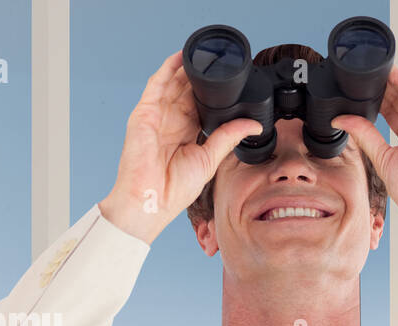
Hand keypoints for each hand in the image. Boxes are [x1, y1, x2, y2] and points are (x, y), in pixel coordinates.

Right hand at [99, 50, 264, 244]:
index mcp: (187, 133)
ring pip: (173, 84)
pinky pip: (156, 85)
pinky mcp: (144, 113)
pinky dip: (167, 69)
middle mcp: (171, 122)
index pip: (200, 106)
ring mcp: (157, 116)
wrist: (152, 200)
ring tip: (202, 53)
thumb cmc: (174, 189)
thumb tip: (253, 126)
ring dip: (185, 68)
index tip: (230, 81)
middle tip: (219, 61)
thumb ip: (228, 137)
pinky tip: (180, 57)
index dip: (212, 93)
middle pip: (187, 91)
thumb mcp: (209, 159)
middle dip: (200, 77)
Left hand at [330, 66, 397, 236]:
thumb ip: (365, 135)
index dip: (380, 99)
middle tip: (367, 73)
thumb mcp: (382, 158)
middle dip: (387, 88)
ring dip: (397, 84)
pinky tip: (397, 78)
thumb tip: (341, 120)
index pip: (395, 113)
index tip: (362, 87)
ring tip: (379, 70)